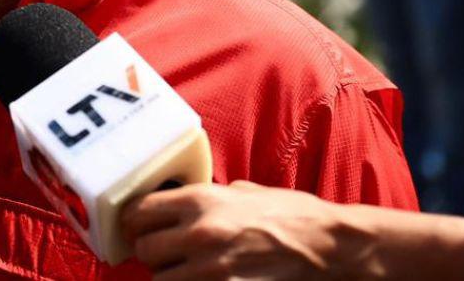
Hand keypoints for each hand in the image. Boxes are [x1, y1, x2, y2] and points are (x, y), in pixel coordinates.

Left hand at [121, 181, 349, 279]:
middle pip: (145, 249)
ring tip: (186, 269)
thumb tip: (177, 204)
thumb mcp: (243, 191)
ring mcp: (213, 270)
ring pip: (161, 280)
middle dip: (151, 252)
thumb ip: (205, 199)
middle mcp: (200, 233)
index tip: (136, 227)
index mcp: (201, 200)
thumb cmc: (291, 214)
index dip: (133, 222)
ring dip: (169, 275)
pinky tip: (201, 280)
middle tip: (163, 251)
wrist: (330, 247)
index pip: (139, 212)